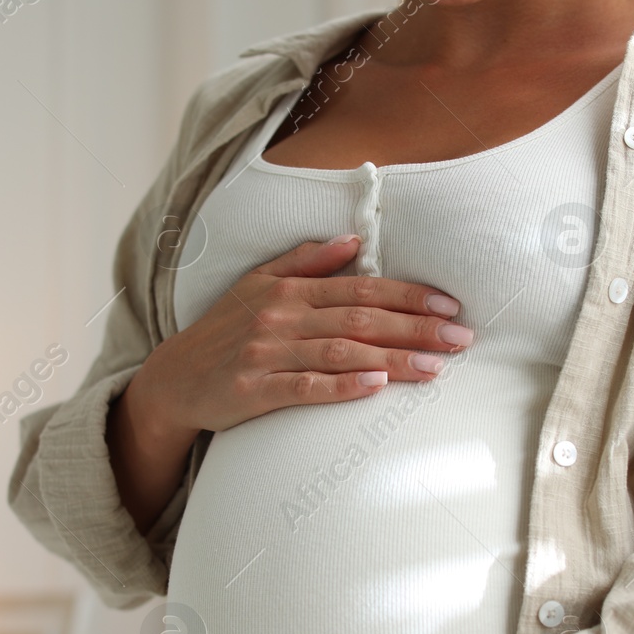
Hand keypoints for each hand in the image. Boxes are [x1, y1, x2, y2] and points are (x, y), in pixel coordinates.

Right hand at [131, 236, 472, 441]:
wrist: (172, 380)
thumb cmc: (224, 331)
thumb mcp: (258, 284)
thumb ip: (306, 262)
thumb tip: (352, 241)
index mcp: (288, 289)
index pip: (360, 288)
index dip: (408, 296)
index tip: (449, 306)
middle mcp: (280, 317)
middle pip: (360, 319)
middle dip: (415, 328)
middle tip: (460, 339)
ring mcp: (267, 354)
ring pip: (341, 353)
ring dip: (393, 360)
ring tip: (436, 369)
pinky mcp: (255, 392)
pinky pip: (306, 387)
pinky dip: (343, 386)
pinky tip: (376, 387)